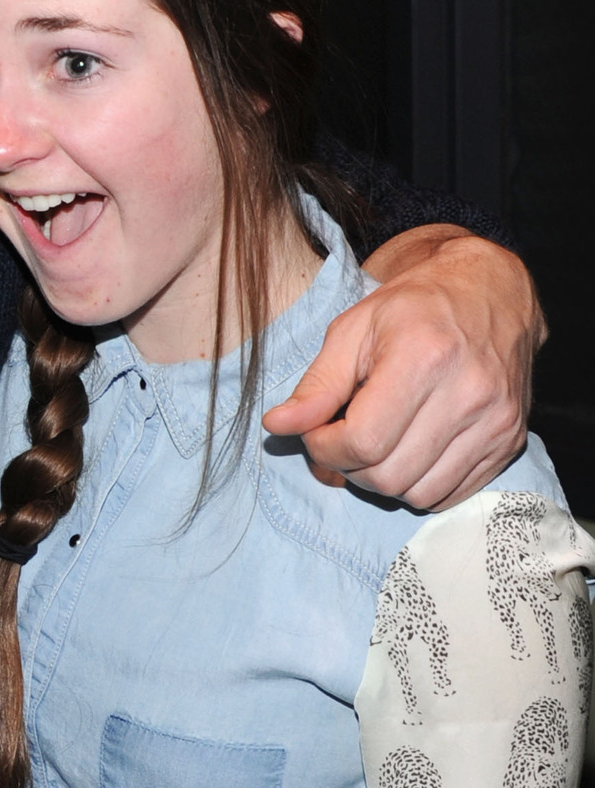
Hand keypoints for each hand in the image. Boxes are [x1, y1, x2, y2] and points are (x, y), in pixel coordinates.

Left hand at [262, 227, 544, 509]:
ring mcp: (496, 422)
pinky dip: (418, 485)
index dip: (325, 447)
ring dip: (382, 480)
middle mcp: (468, 394)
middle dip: (349, 467)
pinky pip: (451, 495)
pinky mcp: (510, 442)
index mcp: (424, 357)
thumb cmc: (414, 306)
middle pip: (389, 475)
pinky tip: (407, 451)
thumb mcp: (353, 329)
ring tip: (374, 444)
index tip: (315, 431)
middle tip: (340, 439)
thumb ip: (317, 383)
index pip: (363, 440)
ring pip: (419, 494)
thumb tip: (277, 425)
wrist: (490, 292)